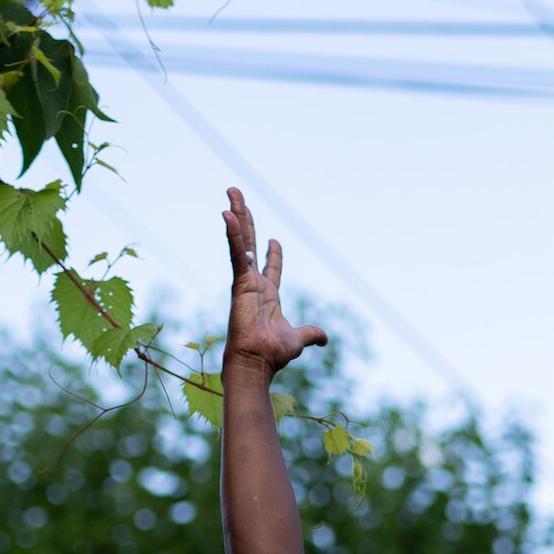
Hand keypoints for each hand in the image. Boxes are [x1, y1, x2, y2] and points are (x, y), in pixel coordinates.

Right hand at [222, 187, 328, 375]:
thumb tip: (324, 338)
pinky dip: (234, 234)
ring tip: (232, 191)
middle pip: (250, 243)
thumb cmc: (273, 354)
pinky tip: (229, 214)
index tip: (274, 240)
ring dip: (238, 215)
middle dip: (246, 219)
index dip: (273, 254)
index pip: (271, 267)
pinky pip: (237, 253)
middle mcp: (254, 284)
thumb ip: (310, 334)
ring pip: (242, 241)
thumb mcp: (298, 339)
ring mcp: (244, 281)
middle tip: (238, 197)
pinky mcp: (239, 282)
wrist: (257, 362)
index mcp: (267, 295)